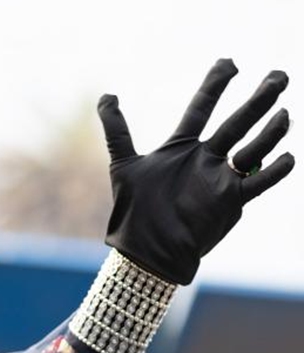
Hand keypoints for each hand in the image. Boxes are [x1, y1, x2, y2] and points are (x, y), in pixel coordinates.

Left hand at [97, 59, 293, 284]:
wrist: (145, 250)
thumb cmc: (134, 210)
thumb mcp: (123, 165)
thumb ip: (117, 130)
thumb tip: (107, 95)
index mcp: (182, 147)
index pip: (202, 108)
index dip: (215, 85)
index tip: (230, 62)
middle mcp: (206, 159)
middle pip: (236, 123)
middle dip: (258, 100)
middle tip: (280, 76)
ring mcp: (220, 179)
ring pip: (252, 150)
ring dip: (269, 133)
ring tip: (283, 114)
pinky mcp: (230, 201)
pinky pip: (258, 184)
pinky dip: (274, 172)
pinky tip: (288, 157)